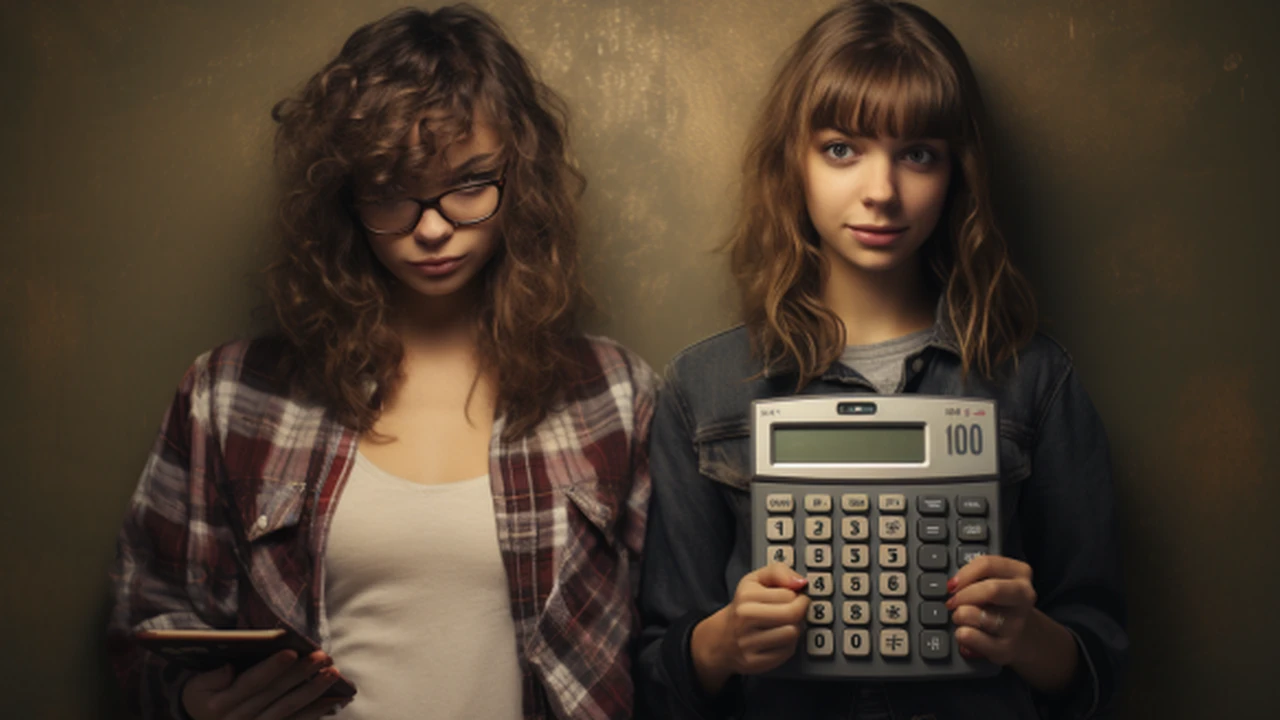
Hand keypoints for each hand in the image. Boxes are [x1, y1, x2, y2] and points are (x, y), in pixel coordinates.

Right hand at [181, 650, 349, 719]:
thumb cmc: (203, 696)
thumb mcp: (197, 686)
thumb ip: (213, 677)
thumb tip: (229, 668)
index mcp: (220, 705)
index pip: (250, 683)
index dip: (271, 668)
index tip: (291, 651)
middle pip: (274, 695)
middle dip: (300, 674)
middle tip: (322, 656)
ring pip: (288, 711)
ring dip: (313, 692)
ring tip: (333, 673)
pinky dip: (316, 713)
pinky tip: (334, 699)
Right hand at [691, 562, 809, 692]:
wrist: (721, 639)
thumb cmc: (743, 607)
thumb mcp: (755, 580)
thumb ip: (778, 571)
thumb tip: (800, 582)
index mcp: (746, 596)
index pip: (789, 595)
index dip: (796, 595)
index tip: (792, 597)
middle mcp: (744, 619)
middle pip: (792, 615)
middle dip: (800, 612)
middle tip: (795, 611)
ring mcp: (748, 642)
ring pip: (792, 634)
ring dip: (794, 629)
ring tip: (785, 625)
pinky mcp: (754, 662)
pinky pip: (786, 653)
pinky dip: (788, 646)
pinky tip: (778, 639)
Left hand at [946, 554, 1036, 665]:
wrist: (1027, 637)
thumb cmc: (1002, 604)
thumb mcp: (995, 580)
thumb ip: (976, 575)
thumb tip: (952, 583)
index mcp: (1020, 573)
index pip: (987, 565)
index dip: (963, 574)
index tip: (952, 583)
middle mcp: (1023, 597)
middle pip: (990, 590)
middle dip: (963, 595)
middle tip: (951, 601)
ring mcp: (1017, 624)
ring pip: (978, 615)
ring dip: (960, 615)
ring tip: (960, 617)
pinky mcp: (1006, 648)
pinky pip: (973, 637)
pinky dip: (962, 634)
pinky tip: (963, 633)